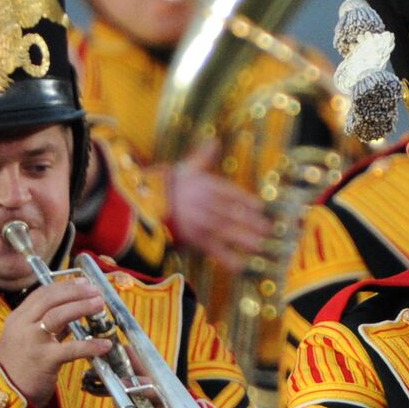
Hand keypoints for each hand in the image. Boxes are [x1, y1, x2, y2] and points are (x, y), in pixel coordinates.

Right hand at [0, 280, 112, 407]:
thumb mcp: (28, 338)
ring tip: (100, 305)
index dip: (65, 285)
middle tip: (96, 291)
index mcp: (18, 318)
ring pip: (58, 316)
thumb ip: (48, 324)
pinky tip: (105, 345)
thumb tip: (75, 309)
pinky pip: (71, 349)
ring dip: (82, 307)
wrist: (6, 394)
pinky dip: (90, 345)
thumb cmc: (20, 365)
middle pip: (50, 299)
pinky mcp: (44, 361)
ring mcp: (33, 342)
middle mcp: (23, 326)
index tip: (84, 283)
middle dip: (75, 292)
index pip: (42, 293)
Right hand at [166, 140, 273, 272]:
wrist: (138, 203)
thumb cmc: (161, 184)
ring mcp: (201, 222)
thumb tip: (214, 140)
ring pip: (230, 231)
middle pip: (235, 214)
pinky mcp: (192, 239)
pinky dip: (228, 259)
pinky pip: (214, 251)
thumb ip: (202, 157)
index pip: (233, 194)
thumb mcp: (184, 167)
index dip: (249, 202)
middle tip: (270, 230)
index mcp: (207, 185)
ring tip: (261, 246)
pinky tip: (241, 266)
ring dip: (247, 239)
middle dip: (253, 223)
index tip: (262, 208)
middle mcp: (208, 203)